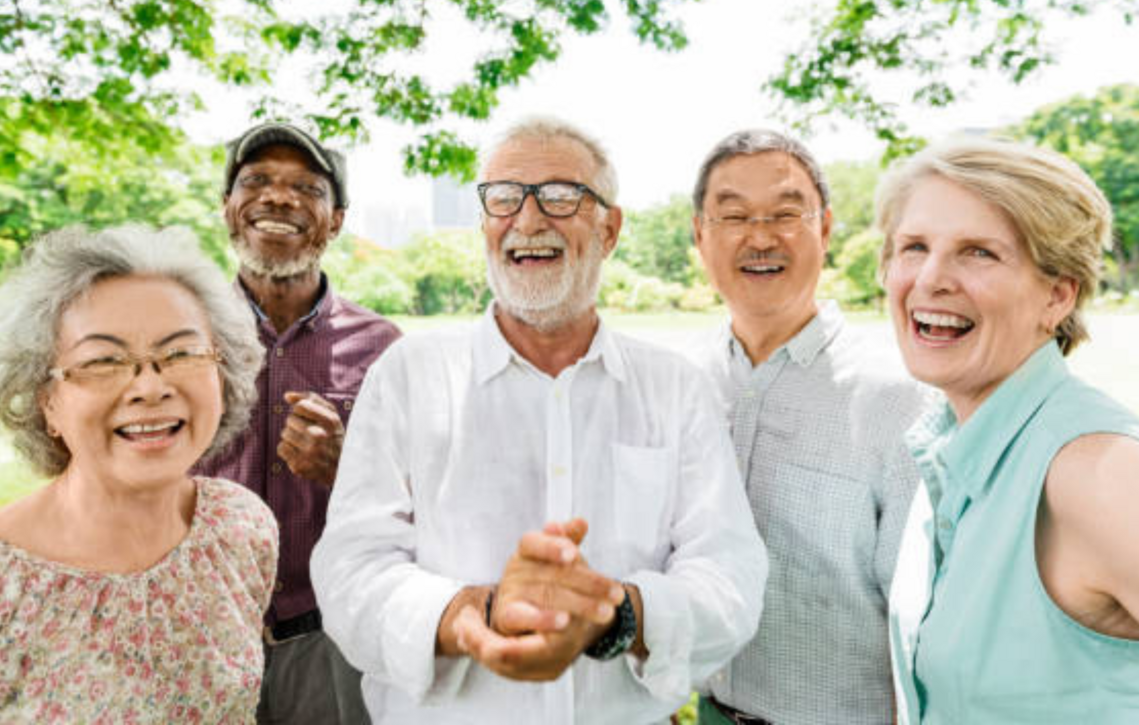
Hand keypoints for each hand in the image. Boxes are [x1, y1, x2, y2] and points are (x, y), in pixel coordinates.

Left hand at [277, 391, 344, 486]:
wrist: (342, 469)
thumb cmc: (334, 437)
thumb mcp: (331, 415)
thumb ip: (312, 399)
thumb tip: (287, 396)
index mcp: (330, 422)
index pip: (301, 406)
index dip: (301, 410)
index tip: (309, 417)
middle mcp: (320, 436)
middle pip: (290, 419)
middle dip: (297, 424)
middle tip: (310, 433)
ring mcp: (309, 453)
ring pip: (284, 433)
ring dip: (292, 437)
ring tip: (306, 443)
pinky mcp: (299, 466)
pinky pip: (281, 448)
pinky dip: (288, 450)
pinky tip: (300, 453)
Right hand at [449, 519, 625, 680]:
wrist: (524, 616)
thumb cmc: (545, 581)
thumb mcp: (558, 559)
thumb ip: (568, 540)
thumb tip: (581, 522)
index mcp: (528, 550)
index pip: (534, 542)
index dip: (552, 547)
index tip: (573, 554)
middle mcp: (516, 569)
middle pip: (552, 574)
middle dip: (590, 584)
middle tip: (616, 595)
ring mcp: (511, 593)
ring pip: (546, 596)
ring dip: (580, 605)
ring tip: (605, 611)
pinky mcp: (507, 617)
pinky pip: (522, 617)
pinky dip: (543, 619)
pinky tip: (564, 621)